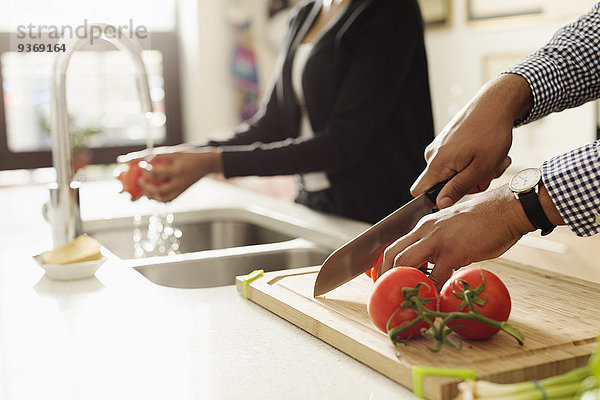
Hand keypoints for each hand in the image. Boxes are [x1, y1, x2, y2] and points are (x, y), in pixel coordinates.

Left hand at [117, 146, 222, 201]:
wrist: (207, 164)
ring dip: (152, 196)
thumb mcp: (174, 152)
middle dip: (147, 188)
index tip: (139, 166)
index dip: (145, 170)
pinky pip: (169, 199)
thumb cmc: (188, 155)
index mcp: (177, 170)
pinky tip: (152, 193)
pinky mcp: (182, 192)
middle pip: (160, 191)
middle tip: (139, 180)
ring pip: (164, 199)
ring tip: (144, 189)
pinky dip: (158, 198)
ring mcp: (181, 189)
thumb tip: (137, 159)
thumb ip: (157, 156)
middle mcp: (179, 182)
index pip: (156, 173)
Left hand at [380, 184, 536, 289]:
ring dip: (404, 284)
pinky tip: (433, 302)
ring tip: (407, 301)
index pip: (396, 246)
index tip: (386, 283)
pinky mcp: (453, 251)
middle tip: (389, 295)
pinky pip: (435, 276)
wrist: (508, 209)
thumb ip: (439, 245)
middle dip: (386, 277)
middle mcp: (425, 230)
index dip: (387, 266)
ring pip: (405, 263)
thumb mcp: (452, 229)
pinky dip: (432, 291)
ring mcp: (437, 240)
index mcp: (424, 226)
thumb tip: (433, 267)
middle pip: (393, 254)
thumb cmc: (485, 221)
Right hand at [411, 74, 532, 208]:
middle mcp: (433, 155)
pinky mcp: (447, 142)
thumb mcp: (480, 168)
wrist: (495, 104)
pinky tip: (488, 154)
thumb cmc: (491, 135)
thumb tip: (440, 204)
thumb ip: (458, 188)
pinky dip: (474, 162)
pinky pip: (457, 161)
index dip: (435, 199)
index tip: (458, 194)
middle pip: (442, 185)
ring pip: (454, 173)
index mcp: (437, 163)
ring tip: (492, 161)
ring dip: (475, 172)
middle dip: (467, 184)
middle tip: (488, 173)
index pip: (419, 191)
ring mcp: (440, 147)